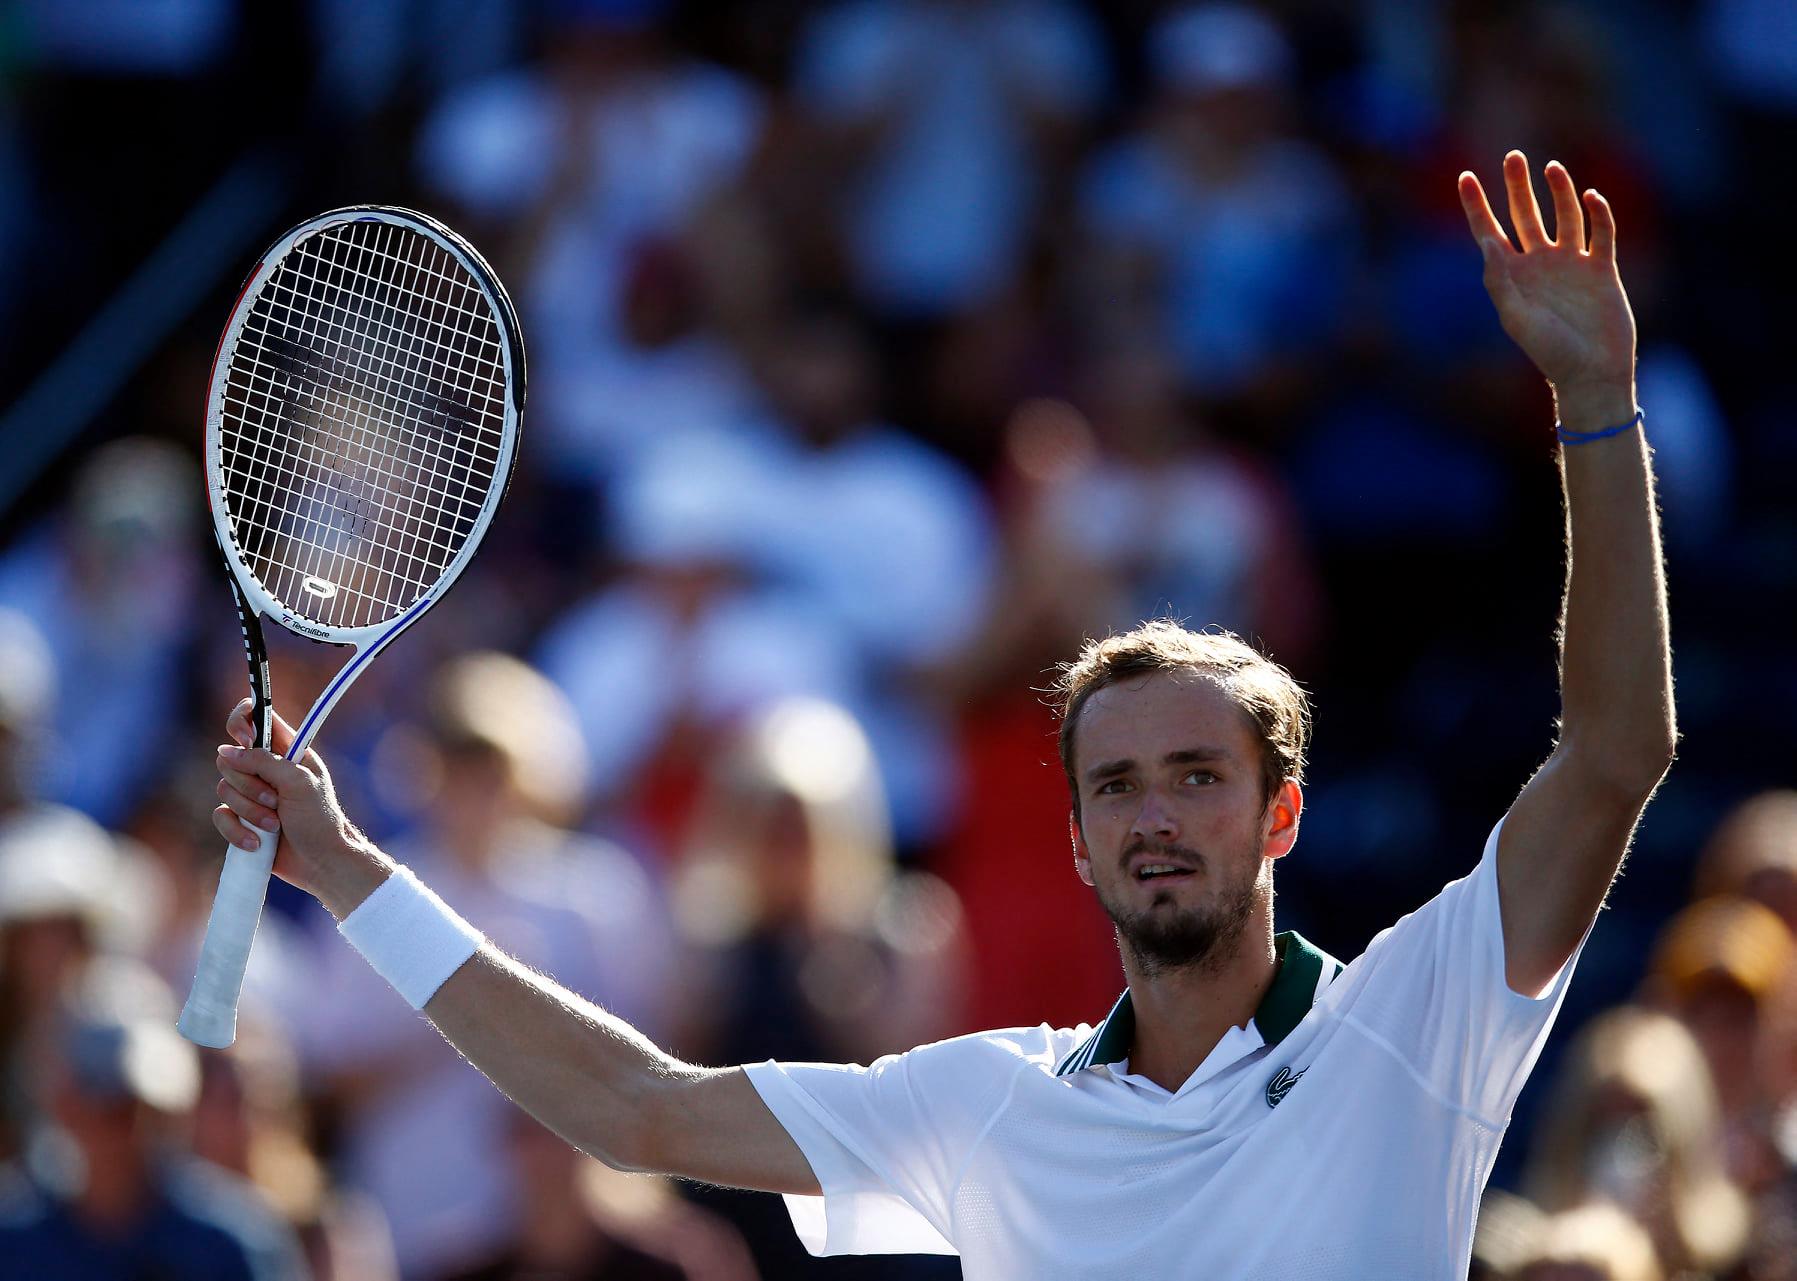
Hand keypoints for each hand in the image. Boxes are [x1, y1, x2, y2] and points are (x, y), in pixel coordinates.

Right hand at [213, 699, 385, 915]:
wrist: (321, 863)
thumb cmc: (319, 819)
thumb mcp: (299, 782)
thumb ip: (264, 761)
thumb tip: (226, 751)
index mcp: (286, 750)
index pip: (255, 717)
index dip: (241, 721)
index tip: (245, 740)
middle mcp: (265, 768)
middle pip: (229, 758)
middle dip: (249, 784)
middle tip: (276, 800)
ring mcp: (251, 794)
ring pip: (223, 788)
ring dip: (249, 811)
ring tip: (275, 824)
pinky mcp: (240, 819)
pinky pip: (220, 816)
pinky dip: (237, 831)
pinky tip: (258, 843)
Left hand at [1459, 152, 1636, 423]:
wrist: (1592, 372)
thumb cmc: (1549, 351)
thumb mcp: (1516, 317)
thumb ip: (1499, 280)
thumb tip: (1487, 243)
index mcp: (1512, 275)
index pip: (1489, 232)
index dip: (1476, 205)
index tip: (1464, 176)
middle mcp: (1539, 264)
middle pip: (1525, 215)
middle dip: (1518, 186)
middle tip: (1512, 156)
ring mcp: (1571, 264)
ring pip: (1564, 216)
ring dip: (1560, 192)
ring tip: (1552, 168)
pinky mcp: (1602, 269)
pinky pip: (1601, 233)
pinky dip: (1598, 214)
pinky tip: (1591, 198)